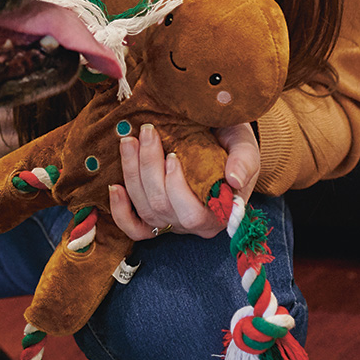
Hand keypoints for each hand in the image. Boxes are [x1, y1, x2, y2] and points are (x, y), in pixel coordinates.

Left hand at [108, 121, 260, 240]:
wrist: (221, 139)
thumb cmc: (233, 145)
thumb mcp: (245, 146)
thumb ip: (245, 161)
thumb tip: (234, 179)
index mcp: (219, 213)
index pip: (192, 213)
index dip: (176, 187)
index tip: (172, 155)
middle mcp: (193, 223)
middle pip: (162, 206)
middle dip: (149, 167)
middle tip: (147, 132)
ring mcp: (171, 221)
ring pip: (144, 209)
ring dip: (132, 173)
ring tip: (129, 141)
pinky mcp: (154, 217)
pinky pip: (134, 227)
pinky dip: (120, 210)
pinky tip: (114, 186)